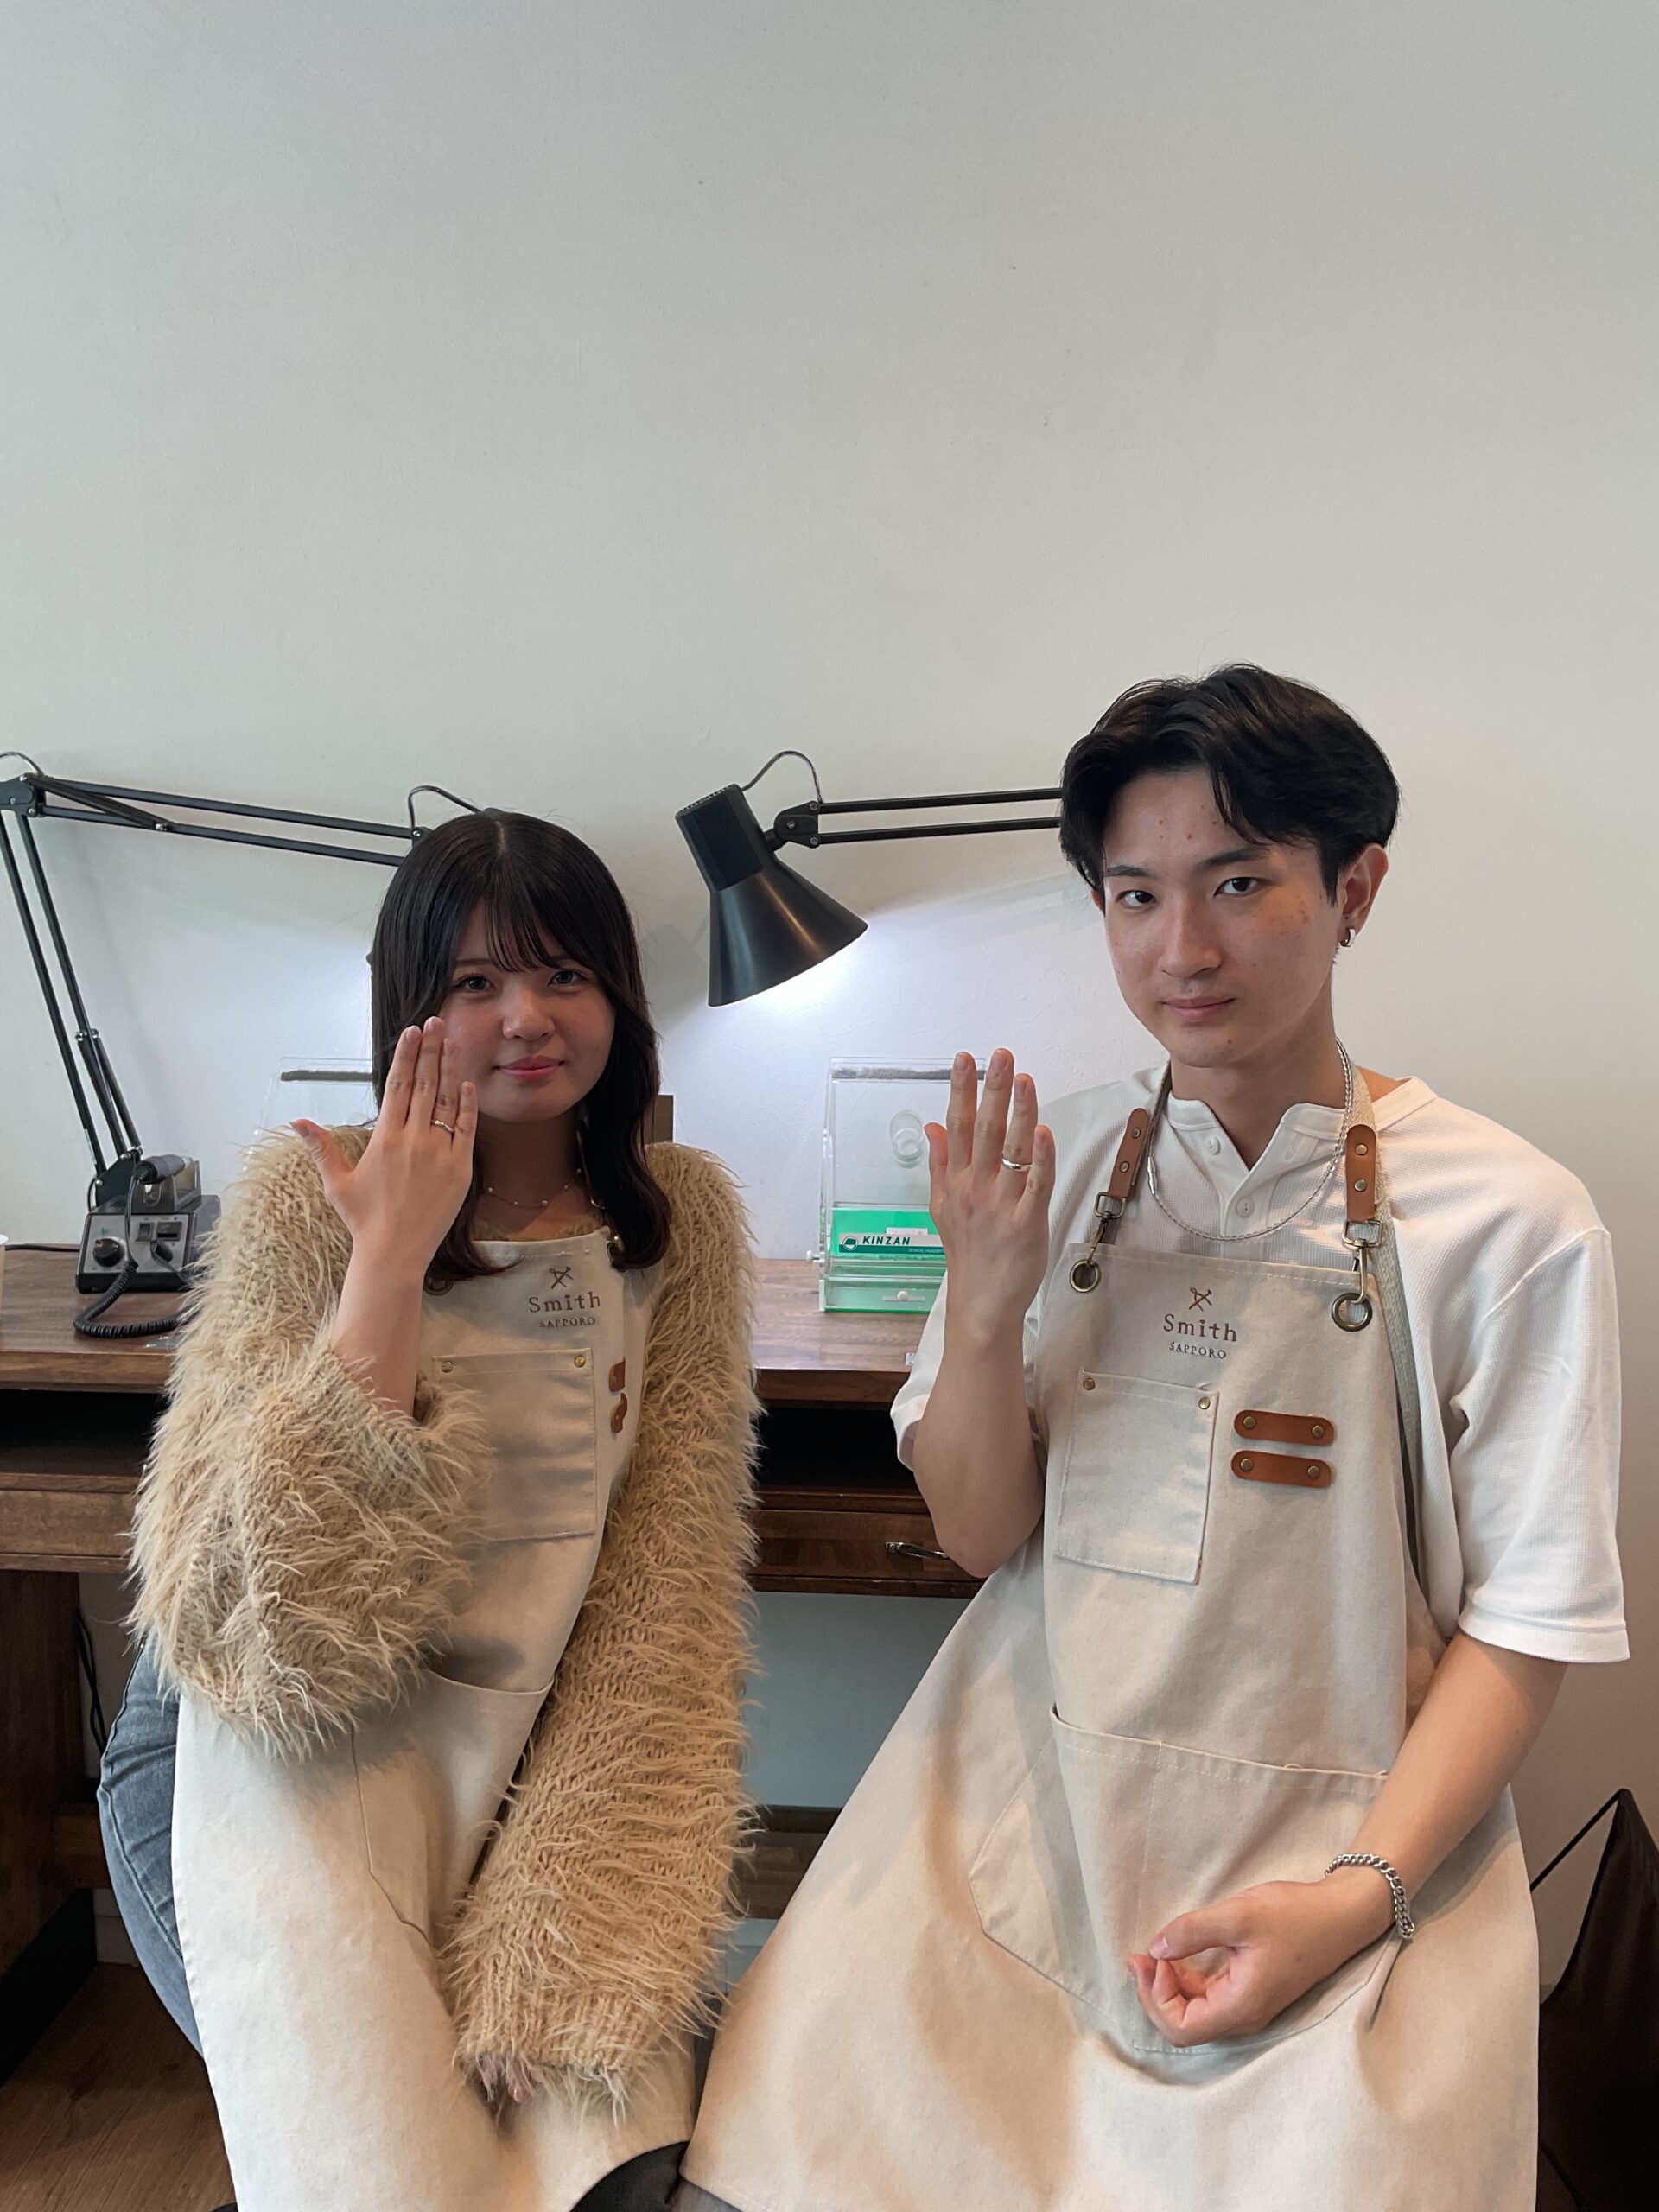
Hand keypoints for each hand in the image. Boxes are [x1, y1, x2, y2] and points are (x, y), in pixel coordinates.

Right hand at [292, 1018, 477, 1277]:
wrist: (394, 1253)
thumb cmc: (364, 1219)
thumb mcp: (337, 1182)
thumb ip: (320, 1147)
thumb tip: (297, 1121)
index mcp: (384, 1139)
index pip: (397, 1086)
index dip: (406, 1055)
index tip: (412, 1031)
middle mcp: (413, 1141)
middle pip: (424, 1085)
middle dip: (431, 1051)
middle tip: (436, 1022)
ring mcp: (439, 1154)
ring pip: (447, 1102)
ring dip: (450, 1069)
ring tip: (453, 1041)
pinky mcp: (460, 1169)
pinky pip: (466, 1130)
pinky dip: (467, 1106)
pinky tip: (468, 1083)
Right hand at [924, 1049, 1054, 1341]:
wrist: (982, 1302)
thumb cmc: (967, 1253)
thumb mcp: (942, 1206)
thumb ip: (939, 1163)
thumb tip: (931, 1126)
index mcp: (956, 1182)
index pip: (957, 1126)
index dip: (960, 1090)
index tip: (964, 1059)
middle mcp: (976, 1189)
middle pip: (984, 1131)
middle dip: (991, 1090)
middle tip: (1000, 1056)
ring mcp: (1002, 1205)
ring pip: (1013, 1151)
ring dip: (1019, 1113)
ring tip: (1023, 1079)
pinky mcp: (1027, 1224)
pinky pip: (1036, 1185)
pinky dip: (1041, 1159)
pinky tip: (1043, 1131)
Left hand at [1127, 1869, 1394, 2046]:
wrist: (1340, 1915)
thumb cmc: (1294, 1916)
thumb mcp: (1238, 1915)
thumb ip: (1192, 1932)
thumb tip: (1154, 1949)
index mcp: (1241, 2007)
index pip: (1182, 2028)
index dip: (1156, 1998)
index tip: (1149, 1958)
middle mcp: (1244, 2016)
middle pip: (1185, 2025)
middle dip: (1155, 1993)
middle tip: (1139, 1957)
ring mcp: (1249, 2006)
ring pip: (1196, 2011)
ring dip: (1169, 1986)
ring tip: (1150, 1953)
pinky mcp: (1251, 1990)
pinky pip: (1210, 1997)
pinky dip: (1187, 1980)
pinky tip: (1177, 1955)